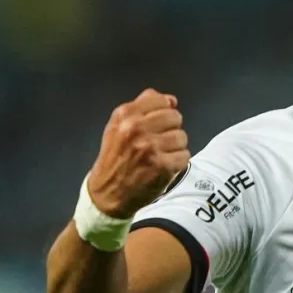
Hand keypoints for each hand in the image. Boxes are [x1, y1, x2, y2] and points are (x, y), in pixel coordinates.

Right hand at [86, 89, 189, 218]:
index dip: (163, 112)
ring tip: (161, 155)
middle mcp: (136, 128)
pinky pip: (184, 155)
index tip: (157, 125)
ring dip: (175, 147)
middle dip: (170, 130)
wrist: (107, 193)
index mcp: (125, 115)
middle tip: (159, 143)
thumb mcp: (119, 126)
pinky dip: (177, 162)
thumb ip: (143, 108)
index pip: (160, 101)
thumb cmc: (116, 157)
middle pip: (175, 117)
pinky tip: (164, 166)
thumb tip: (171, 99)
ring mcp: (150, 147)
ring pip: (182, 137)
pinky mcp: (162, 166)